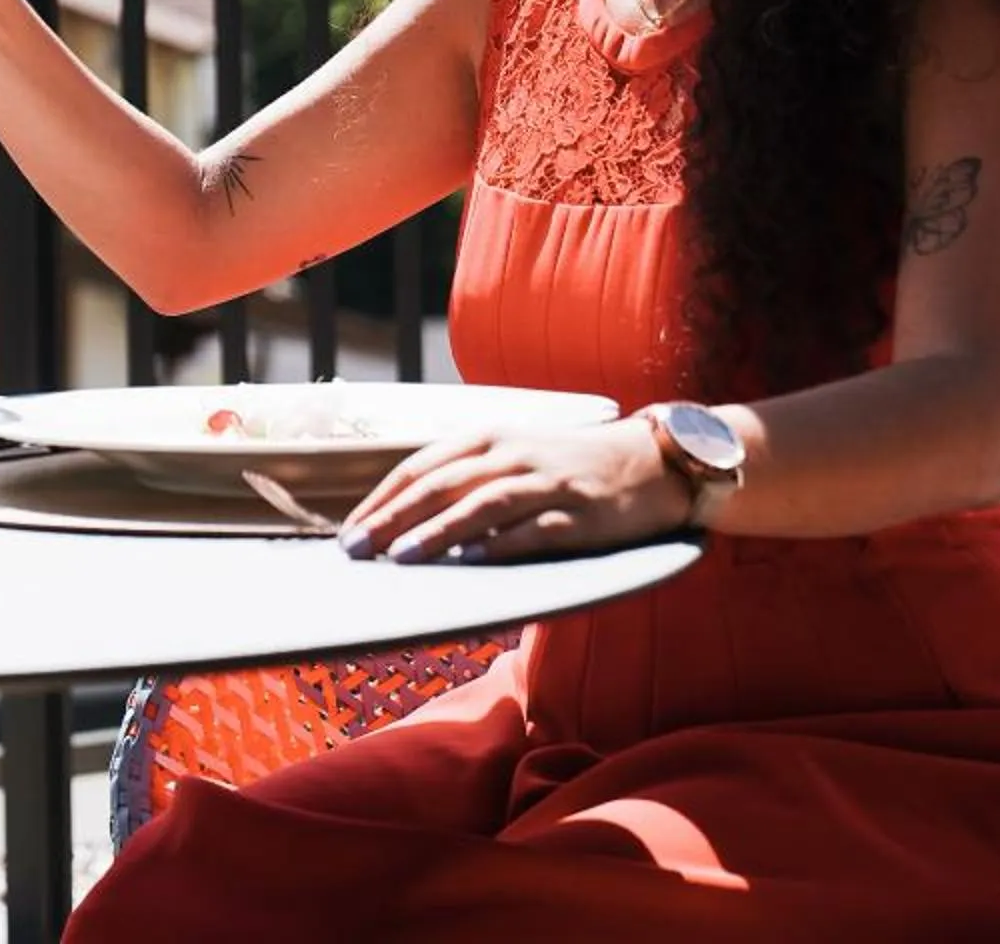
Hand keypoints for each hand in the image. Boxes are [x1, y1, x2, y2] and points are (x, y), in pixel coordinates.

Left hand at [338, 419, 690, 563]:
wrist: (651, 461)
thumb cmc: (568, 464)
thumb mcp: (512, 455)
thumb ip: (466, 477)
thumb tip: (405, 521)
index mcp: (489, 437)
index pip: (421, 467)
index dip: (381, 499)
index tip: (347, 531)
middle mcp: (513, 454)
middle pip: (441, 485)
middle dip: (391, 518)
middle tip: (354, 550)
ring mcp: (548, 483)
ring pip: (480, 505)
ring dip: (436, 531)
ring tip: (399, 557)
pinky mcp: (581, 515)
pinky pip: (534, 532)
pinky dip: (500, 546)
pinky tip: (471, 562)